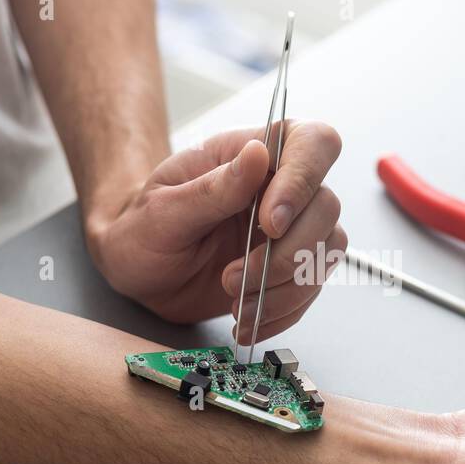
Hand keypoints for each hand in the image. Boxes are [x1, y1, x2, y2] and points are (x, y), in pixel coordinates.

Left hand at [86, 122, 346, 340]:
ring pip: (327, 251)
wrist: (137, 272)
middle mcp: (281, 187)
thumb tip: (257, 155)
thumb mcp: (162, 210)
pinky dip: (284, 312)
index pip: (312, 144)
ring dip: (285, 288)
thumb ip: (212, 187)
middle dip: (287, 252)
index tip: (269, 223)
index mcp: (252, 153)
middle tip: (234, 276)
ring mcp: (290, 229)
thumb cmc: (143, 229)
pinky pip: (311, 289)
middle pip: (326, 206)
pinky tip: (249, 320)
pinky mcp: (290, 269)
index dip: (303, 180)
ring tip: (237, 304)